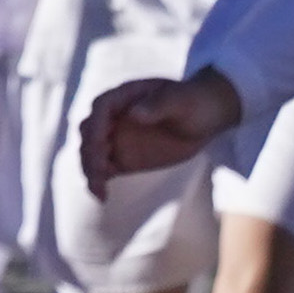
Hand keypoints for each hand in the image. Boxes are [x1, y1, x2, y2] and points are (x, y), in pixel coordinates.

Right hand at [80, 68, 241, 189]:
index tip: (100, 143)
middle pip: (89, 132)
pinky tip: (102, 196)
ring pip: (91, 154)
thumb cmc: (192, 101)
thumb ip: (158, 105)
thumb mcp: (180, 100)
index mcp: (123, 97)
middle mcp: (112, 117)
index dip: (98, 125)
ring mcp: (116, 138)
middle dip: (91, 150)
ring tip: (99, 189)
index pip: (101, 108)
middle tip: (101, 170)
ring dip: (91, 170)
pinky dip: (98, 182)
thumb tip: (134, 114)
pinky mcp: (123, 158)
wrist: (204, 117)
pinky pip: (103, 170)